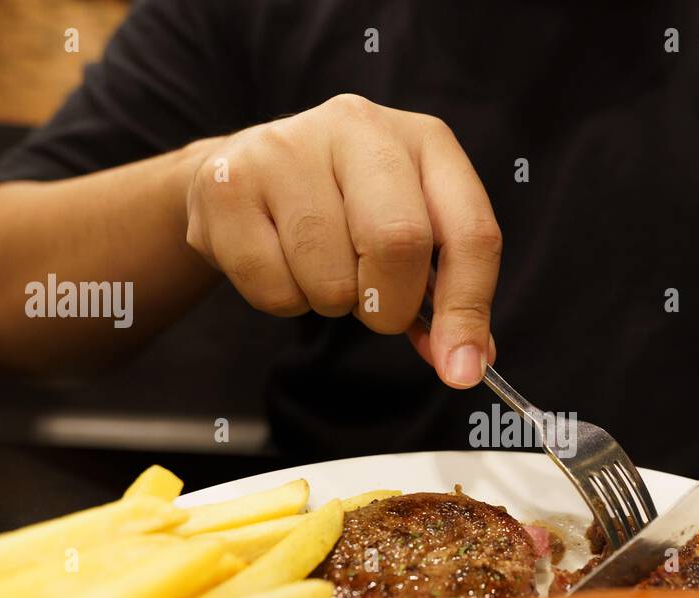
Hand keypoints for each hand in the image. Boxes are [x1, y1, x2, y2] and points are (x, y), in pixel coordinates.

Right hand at [183, 94, 501, 387]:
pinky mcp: (227, 182)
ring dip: (330, 302)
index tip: (461, 369)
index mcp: (425, 141)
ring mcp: (287, 147)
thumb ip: (445, 294)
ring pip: (331, 277)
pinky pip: (274, 288)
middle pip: (399, 244)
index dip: (469, 309)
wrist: (244, 174)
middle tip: (374, 309)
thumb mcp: (409, 232)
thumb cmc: (343, 208)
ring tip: (317, 266)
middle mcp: (359, 126)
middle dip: (390, 306)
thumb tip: (465, 362)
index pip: (470, 231)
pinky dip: (283, 301)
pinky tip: (276, 259)